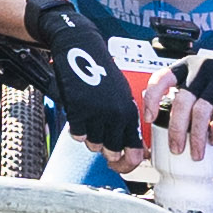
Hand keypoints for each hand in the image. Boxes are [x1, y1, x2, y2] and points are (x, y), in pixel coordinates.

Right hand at [23, 0, 141, 153]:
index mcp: (130, 112)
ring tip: (90, 120)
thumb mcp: (121, 94)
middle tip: (101, 141)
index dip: (127, 163)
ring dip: (90, 137)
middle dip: (106, 151)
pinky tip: (80, 115)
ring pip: (94, 145)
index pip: (134, 151)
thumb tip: (134, 149)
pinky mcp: (78, 112)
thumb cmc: (100, 70)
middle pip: (112, 152)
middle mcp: (116, 115)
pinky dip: (77, 129)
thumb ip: (126, 121)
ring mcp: (97, 115)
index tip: (121, 163)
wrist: (80, 49)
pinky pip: (78, 135)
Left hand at [141, 69, 212, 167]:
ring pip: (201, 111)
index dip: (152, 99)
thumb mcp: (202, 75)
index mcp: (187, 66)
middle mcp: (201, 70)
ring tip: (196, 151)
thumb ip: (186, 90)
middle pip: (182, 102)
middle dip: (176, 129)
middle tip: (176, 147)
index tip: (150, 117)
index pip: (162, 78)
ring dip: (196, 137)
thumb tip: (165, 117)